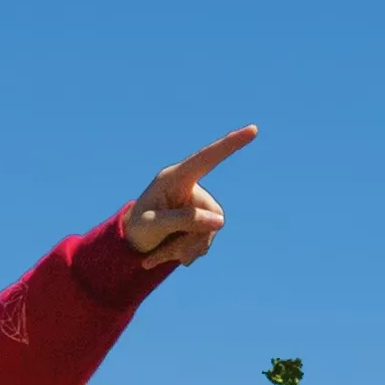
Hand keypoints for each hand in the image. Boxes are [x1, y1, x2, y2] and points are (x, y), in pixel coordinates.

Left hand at [113, 126, 255, 266]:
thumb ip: (184, 220)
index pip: (207, 158)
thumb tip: (220, 221)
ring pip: (212, 230)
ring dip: (191, 248)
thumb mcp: (154, 225)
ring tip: (165, 255)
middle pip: (213, 214)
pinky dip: (190, 252)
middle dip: (195, 239)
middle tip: (175, 255)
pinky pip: (207, 238)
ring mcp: (196, 203)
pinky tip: (171, 255)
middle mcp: (189, 187)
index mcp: (175, 177)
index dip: (230, 144)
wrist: (131, 242)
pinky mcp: (199, 219)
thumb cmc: (137, 228)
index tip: (253, 129)